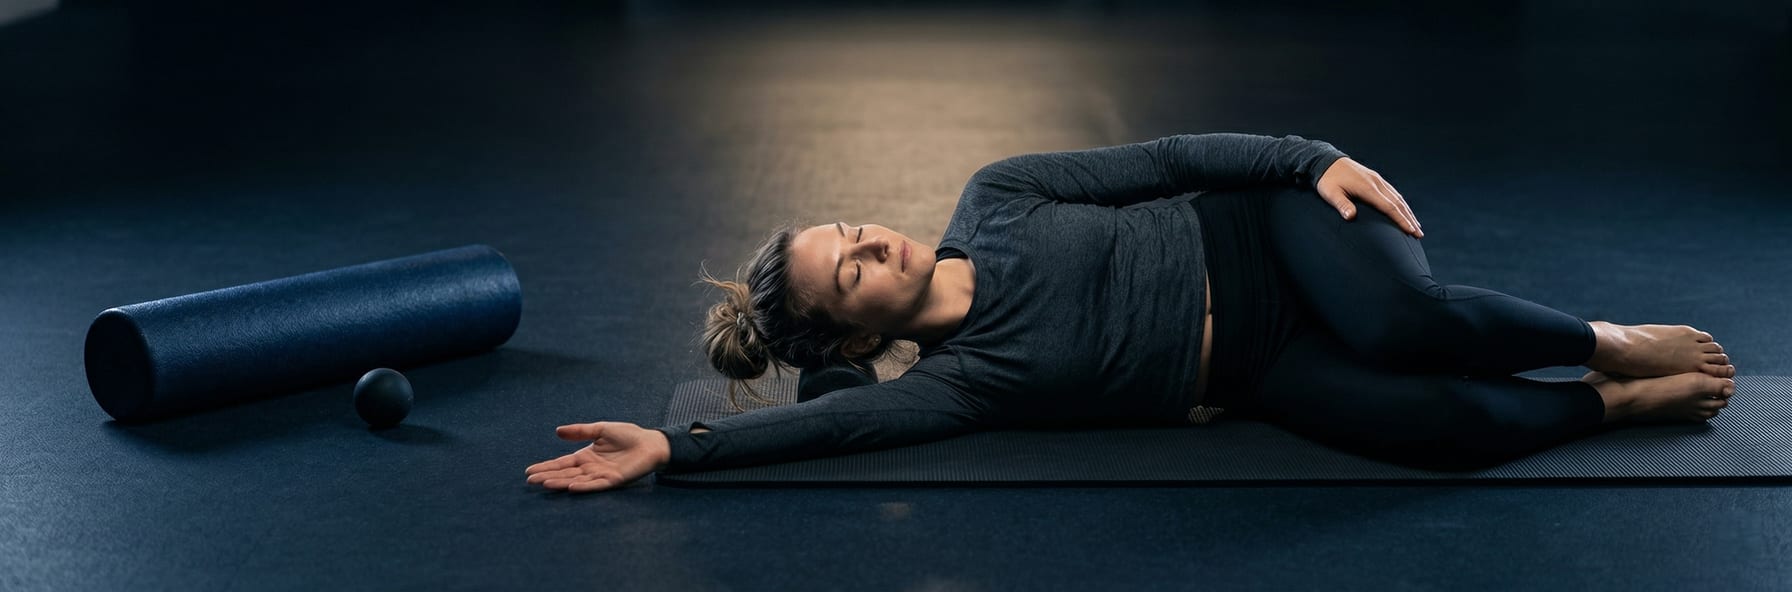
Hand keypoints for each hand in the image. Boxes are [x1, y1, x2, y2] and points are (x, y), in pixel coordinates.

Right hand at [524, 421, 670, 492]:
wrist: (650, 443)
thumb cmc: (628, 436)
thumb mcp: (600, 429)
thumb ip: (580, 431)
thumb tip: (557, 431)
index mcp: (585, 457)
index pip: (562, 463)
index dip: (546, 466)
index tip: (529, 471)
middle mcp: (590, 468)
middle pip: (565, 474)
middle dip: (548, 476)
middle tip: (530, 480)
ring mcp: (600, 475)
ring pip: (576, 480)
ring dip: (560, 482)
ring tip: (544, 483)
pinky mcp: (613, 480)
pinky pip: (596, 485)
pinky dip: (584, 486)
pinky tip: (571, 487)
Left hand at [1316, 157, 1422, 237]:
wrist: (1326, 160)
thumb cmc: (1327, 179)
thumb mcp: (1330, 193)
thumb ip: (1341, 204)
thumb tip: (1351, 217)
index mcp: (1368, 188)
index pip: (1389, 207)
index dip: (1401, 220)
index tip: (1411, 231)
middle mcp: (1377, 183)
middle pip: (1398, 203)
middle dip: (1410, 219)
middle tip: (1419, 234)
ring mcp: (1377, 179)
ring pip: (1398, 197)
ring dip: (1408, 212)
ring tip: (1416, 225)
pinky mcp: (1375, 178)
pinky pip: (1392, 192)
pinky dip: (1401, 203)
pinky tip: (1403, 209)